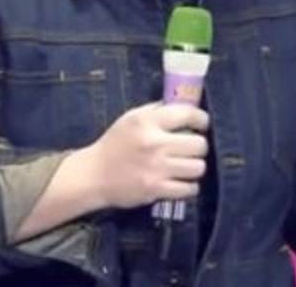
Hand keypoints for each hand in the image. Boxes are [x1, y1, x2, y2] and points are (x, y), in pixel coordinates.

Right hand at [79, 102, 208, 208]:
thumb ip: (156, 110)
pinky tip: (181, 181)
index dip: (201, 119)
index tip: (202, 124)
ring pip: (198, 167)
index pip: (188, 114)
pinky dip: (189, 187)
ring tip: (187, 166)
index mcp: (147, 121)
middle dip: (199, 146)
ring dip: (195, 167)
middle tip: (192, 148)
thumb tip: (183, 106)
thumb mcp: (131, 118)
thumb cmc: (114, 144)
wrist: (93, 175)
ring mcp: (156, 168)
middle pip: (199, 144)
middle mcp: (154, 143)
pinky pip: (189, 189)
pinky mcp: (156, 189)